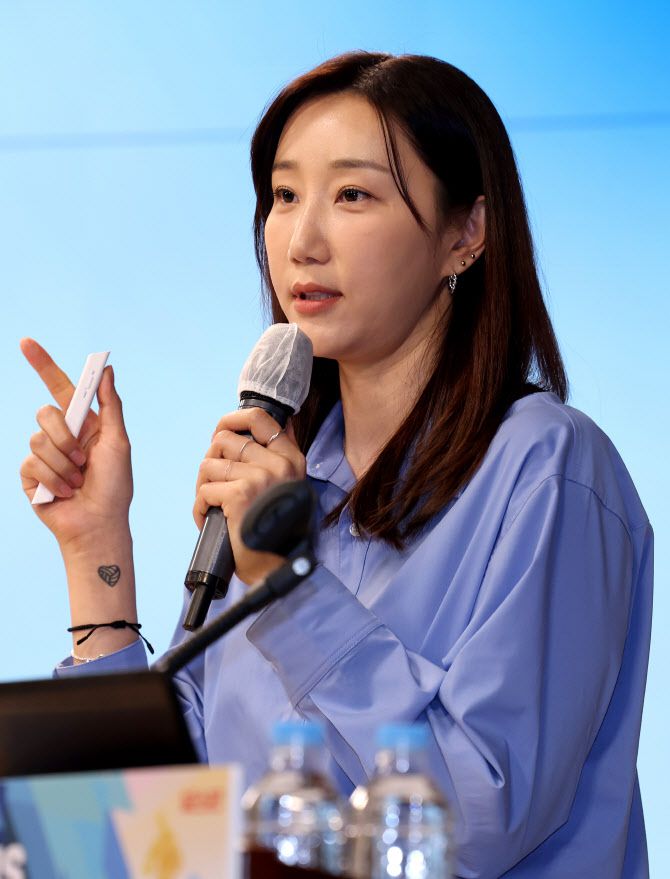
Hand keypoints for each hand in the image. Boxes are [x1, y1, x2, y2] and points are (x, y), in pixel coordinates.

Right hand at [19, 339, 132, 551]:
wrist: (99, 524)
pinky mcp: (29, 476)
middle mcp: (61, 437)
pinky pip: (31, 462)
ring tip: (77, 481)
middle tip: (83, 459)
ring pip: (38, 439)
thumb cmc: (114, 486)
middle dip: (65, 435)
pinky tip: (64, 492)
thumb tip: (107, 369)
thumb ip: (110, 405)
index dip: (43, 365)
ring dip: (63, 463)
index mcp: (84, 425)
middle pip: (46, 412)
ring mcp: (43, 456)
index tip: (26, 343)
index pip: (60, 389)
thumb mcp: (118, 442)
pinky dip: (53, 478)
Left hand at [194, 407, 306, 584]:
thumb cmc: (276, 531)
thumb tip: (246, 428)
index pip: (259, 418)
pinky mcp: (239, 495)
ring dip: (203, 486)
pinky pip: (204, 490)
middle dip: (210, 461)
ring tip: (211, 505)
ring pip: (209, 464)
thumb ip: (273, 459)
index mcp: (292, 459)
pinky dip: (199, 508)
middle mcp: (279, 464)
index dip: (232, 420)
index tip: (220, 433)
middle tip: (212, 482)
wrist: (279, 568)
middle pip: (225, 440)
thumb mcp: (285, 487)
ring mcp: (260, 478)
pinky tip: (208, 520)